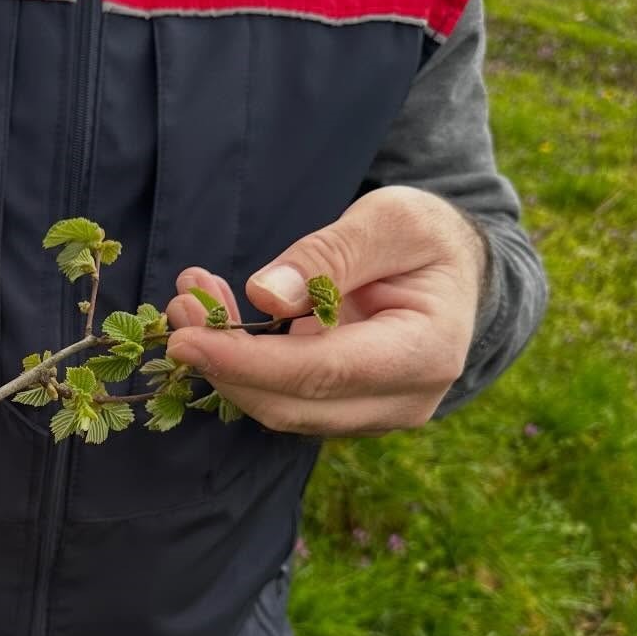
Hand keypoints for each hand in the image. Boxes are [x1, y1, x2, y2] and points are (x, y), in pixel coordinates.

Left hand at [165, 186, 486, 436]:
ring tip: (191, 301)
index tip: (186, 339)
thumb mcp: (389, 220)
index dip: (247, 363)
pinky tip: (217, 318)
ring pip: (280, 409)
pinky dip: (241, 366)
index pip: (323, 374)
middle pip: (292, 404)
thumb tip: (265, 295)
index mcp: (425, 353)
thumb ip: (331, 255)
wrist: (455, 272)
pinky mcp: (344, 413)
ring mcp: (373, 415)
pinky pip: (283, 400)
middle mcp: (402, 400)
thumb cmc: (426, 238)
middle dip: (223, 362)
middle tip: (181, 304)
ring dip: (224, 363)